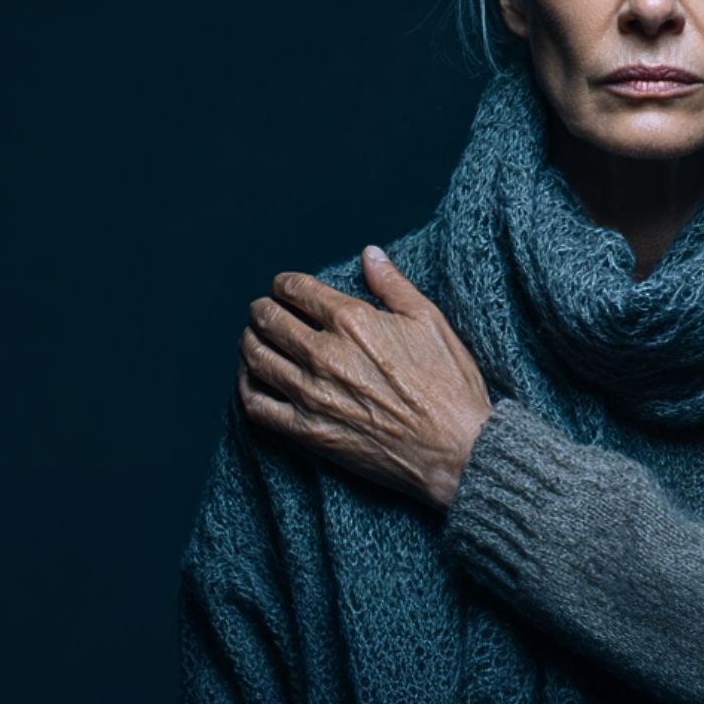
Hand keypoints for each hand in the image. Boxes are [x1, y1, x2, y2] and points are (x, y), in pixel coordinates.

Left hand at [238, 246, 491, 510]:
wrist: (456, 449)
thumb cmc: (449, 386)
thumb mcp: (430, 321)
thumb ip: (393, 285)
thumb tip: (370, 254)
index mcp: (353, 322)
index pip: (297, 290)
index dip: (284, 284)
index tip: (283, 287)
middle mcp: (324, 354)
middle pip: (269, 321)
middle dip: (262, 310)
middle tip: (263, 310)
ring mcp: (312, 394)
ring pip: (256, 359)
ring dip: (249, 342)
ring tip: (253, 339)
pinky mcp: (308, 431)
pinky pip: (257, 406)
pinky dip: (246, 387)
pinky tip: (251, 379)